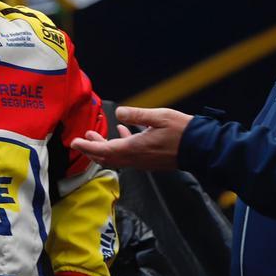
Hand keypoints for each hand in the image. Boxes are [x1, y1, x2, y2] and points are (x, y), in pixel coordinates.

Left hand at [69, 105, 192, 169]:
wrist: (200, 148)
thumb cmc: (182, 131)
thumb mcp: (159, 117)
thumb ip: (137, 115)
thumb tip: (118, 112)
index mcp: (134, 149)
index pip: (104, 151)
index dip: (87, 147)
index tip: (74, 142)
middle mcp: (136, 159)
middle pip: (107, 157)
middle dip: (92, 149)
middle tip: (81, 139)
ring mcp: (143, 162)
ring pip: (117, 157)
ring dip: (105, 148)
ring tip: (96, 136)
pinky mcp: (151, 161)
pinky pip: (129, 156)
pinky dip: (121, 146)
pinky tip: (123, 133)